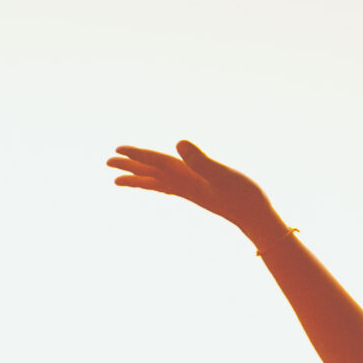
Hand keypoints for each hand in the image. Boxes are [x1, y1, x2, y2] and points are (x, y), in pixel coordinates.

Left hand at [108, 141, 286, 238]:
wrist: (255, 217)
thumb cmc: (242, 195)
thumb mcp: (221, 174)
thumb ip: (200, 161)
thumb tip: (179, 144)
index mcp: (185, 178)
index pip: (156, 163)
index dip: (136, 155)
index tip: (116, 151)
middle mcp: (183, 186)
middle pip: (150, 175)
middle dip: (129, 168)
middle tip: (107, 163)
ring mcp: (190, 191)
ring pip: (157, 183)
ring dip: (139, 178)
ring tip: (121, 178)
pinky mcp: (198, 194)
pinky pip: (170, 188)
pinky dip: (159, 184)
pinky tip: (159, 184)